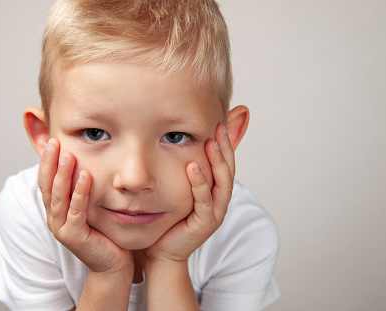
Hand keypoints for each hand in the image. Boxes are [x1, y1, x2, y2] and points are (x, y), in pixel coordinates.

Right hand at [38, 138, 133, 275]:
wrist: (112, 263)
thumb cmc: (104, 232)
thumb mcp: (91, 205)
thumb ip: (84, 187)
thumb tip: (87, 160)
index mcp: (55, 209)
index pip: (46, 181)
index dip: (47, 161)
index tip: (52, 140)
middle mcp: (54, 218)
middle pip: (47, 186)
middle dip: (50, 163)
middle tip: (54, 142)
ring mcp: (61, 228)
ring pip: (58, 197)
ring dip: (62, 175)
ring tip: (67, 154)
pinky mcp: (73, 236)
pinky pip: (76, 211)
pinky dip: (80, 192)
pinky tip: (85, 176)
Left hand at [144, 124, 234, 262]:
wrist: (162, 251)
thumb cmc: (169, 219)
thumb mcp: (178, 189)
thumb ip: (182, 170)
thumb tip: (179, 145)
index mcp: (215, 191)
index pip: (225, 163)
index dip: (225, 143)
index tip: (219, 121)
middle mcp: (219, 201)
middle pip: (228, 170)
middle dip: (225, 147)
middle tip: (219, 126)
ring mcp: (214, 213)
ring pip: (222, 184)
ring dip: (217, 162)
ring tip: (211, 142)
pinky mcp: (204, 224)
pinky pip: (205, 201)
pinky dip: (200, 183)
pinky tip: (193, 167)